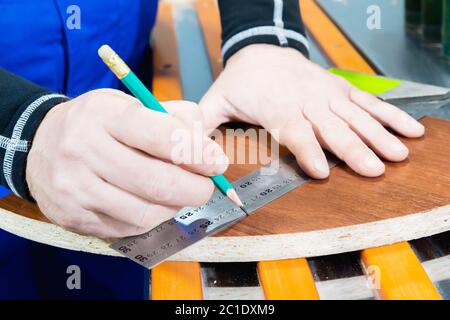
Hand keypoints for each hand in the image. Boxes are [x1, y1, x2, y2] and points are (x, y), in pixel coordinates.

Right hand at [27, 89, 227, 237]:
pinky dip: (152, 218)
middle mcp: (84, 150)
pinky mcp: (74, 216)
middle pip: (156, 182)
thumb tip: (207, 147)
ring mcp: (76, 188)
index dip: (197, 153)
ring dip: (175, 207)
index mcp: (104, 115)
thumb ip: (173, 118)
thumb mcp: (130, 104)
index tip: (218, 163)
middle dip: (195, 189)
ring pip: (146, 211)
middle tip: (207, 187)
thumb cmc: (97, 124)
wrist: (40, 145)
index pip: (160, 136)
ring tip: (179, 194)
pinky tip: (153, 204)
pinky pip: (130, 227)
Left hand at [200, 44, 424, 177]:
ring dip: (378, 135)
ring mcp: (326, 94)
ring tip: (399, 153)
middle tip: (374, 169)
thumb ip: (202, 124)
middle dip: (354, 148)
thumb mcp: (215, 100)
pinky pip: (367, 104)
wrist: (262, 50)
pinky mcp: (339, 90)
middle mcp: (306, 100)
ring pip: (355, 115)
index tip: (323, 170)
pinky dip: (389, 116)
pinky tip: (408, 130)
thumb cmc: (241, 82)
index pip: (294, 130)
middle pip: (332, 126)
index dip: (308, 150)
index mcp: (276, 107)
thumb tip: (185, 149)